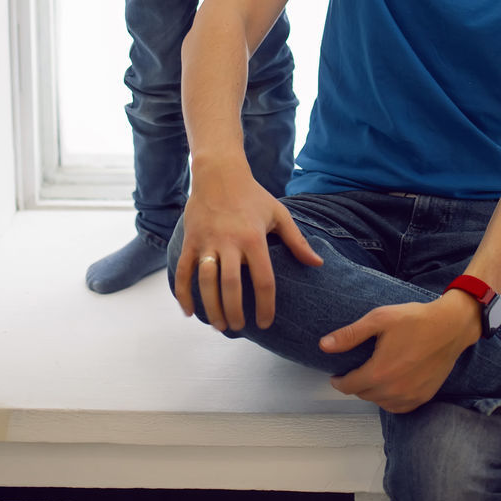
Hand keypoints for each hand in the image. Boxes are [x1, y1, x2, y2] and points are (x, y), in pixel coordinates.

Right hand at [173, 165, 322, 331]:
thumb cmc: (253, 195)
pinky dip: (183, 294)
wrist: (219, 172)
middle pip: (231, 285)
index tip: (265, 322)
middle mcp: (230, 241)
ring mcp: (207, 241)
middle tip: (239, 327)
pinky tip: (190, 312)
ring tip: (220, 325)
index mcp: (254, 238)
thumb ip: (297, 241)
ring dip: (211, 308)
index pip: (263, 280)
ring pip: (206, 281)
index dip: (265, 305)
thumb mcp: (279, 214)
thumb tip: (318, 264)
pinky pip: (183, 271)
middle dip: (235, 311)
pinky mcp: (190, 240)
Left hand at [320, 291, 480, 413]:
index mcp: (379, 373)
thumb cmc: (414, 319)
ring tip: (373, 375)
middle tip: (356, 370)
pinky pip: (398, 407)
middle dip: (356, 384)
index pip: (348, 386)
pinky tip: (390, 385)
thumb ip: (350, 334)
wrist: (450, 326)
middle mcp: (393, 390)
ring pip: (380, 402)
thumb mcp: (379, 319)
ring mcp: (409, 397)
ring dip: (372, 392)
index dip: (338, 381)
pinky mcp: (423, 398)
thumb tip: (323, 345)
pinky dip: (389, 400)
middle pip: (363, 395)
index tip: (335, 376)